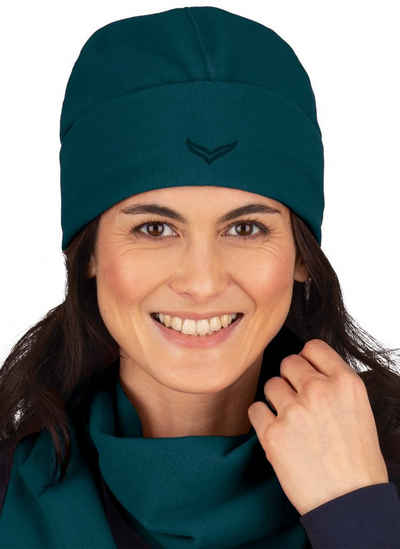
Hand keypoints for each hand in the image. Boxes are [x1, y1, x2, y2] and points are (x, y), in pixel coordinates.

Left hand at [248, 338, 388, 515]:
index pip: (313, 347)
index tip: (304, 372)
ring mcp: (294, 411)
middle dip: (290, 380)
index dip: (307, 360)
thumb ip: (333, 384)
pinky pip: (255, 409)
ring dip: (276, 400)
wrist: (350, 503)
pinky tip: (277, 433)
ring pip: (271, 385)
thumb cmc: (357, 461)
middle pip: (288, 363)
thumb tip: (307, 369)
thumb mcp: (358, 409)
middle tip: (298, 402)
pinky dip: (262, 420)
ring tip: (291, 422)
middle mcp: (319, 391)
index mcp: (345, 383)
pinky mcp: (272, 433)